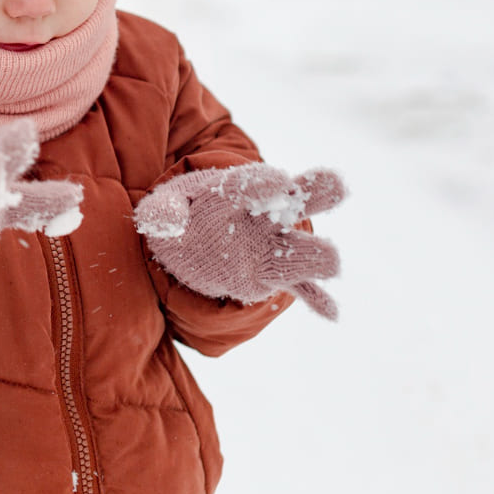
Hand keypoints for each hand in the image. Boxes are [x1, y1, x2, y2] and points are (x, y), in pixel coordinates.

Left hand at [133, 164, 345, 318]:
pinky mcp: (272, 274)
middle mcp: (264, 213)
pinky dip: (315, 298)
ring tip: (328, 264)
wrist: (188, 238)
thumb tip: (170, 222)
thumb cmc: (178, 214)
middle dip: (318, 191)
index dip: (264, 183)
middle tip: (334, 187)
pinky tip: (330, 312)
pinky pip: (302, 287)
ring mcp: (273, 245)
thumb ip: (162, 212)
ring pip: (304, 248)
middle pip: (299, 198)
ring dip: (317, 254)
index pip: (250, 183)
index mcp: (234, 190)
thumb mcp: (160, 208)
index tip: (281, 182)